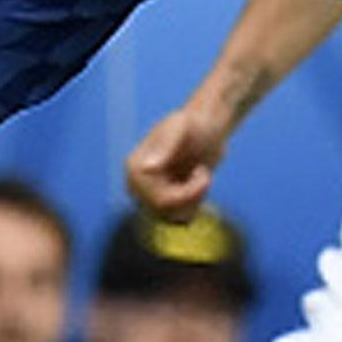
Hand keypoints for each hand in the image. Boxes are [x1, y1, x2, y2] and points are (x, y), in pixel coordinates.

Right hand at [125, 104, 231, 220]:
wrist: (206, 128)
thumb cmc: (195, 123)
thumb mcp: (182, 127)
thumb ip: (166, 145)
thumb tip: (146, 169)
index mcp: (134, 168)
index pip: (160, 200)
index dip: (188, 193)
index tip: (204, 172)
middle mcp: (135, 185)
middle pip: (165, 211)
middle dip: (192, 196)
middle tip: (205, 173)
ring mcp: (146, 195)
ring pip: (172, 217)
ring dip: (194, 200)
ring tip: (200, 177)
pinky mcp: (161, 201)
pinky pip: (178, 218)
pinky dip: (193, 205)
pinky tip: (197, 185)